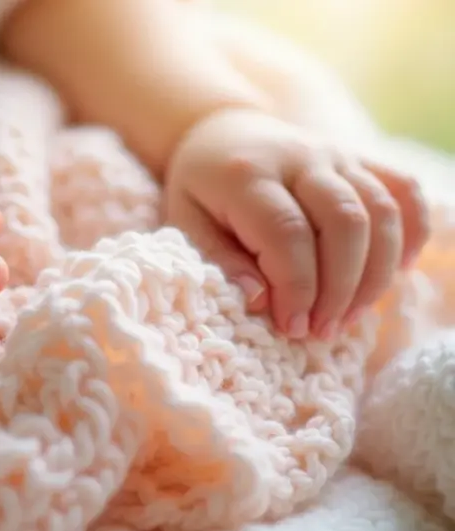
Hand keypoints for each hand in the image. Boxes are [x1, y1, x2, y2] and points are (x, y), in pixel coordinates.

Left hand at [164, 109, 428, 338]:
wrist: (220, 131)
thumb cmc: (200, 187)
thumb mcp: (186, 222)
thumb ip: (220, 260)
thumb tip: (261, 300)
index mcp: (248, 175)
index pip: (288, 233)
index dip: (297, 288)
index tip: (292, 327)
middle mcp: (300, 159)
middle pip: (345, 222)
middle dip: (340, 288)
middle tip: (321, 331)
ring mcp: (336, 155)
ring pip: (381, 211)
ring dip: (375, 274)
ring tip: (348, 317)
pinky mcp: (360, 159)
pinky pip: (404, 191)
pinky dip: (411, 234)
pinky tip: (394, 275)